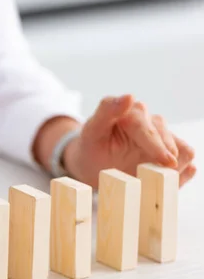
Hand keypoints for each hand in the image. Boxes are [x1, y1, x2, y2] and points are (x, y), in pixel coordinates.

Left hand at [64, 95, 195, 187]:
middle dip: (165, 160)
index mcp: (131, 112)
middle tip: (158, 180)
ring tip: (158, 181)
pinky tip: (166, 181)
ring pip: (183, 150)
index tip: (167, 161)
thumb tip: (129, 97)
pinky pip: (186, 160)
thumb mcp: (91, 132)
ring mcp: (163, 135)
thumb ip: (106, 112)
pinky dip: (181, 173)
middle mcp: (151, 120)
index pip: (148, 129)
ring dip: (175, 168)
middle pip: (169, 140)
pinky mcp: (169, 149)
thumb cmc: (91, 147)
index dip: (157, 146)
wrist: (93, 162)